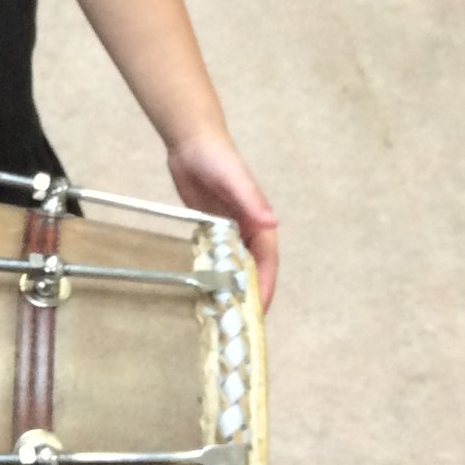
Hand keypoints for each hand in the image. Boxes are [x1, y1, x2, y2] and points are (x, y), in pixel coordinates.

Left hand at [167, 132, 278, 308]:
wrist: (192, 141)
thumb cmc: (216, 158)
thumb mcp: (234, 179)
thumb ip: (251, 200)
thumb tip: (272, 225)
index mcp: (257, 221)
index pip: (266, 262)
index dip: (263, 286)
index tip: (257, 311)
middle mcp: (247, 228)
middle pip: (253, 268)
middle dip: (251, 294)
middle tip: (240, 323)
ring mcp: (229, 228)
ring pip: (236, 264)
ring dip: (234, 286)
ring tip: (224, 314)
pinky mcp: (212, 226)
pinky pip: (218, 256)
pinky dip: (216, 273)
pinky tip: (205, 289)